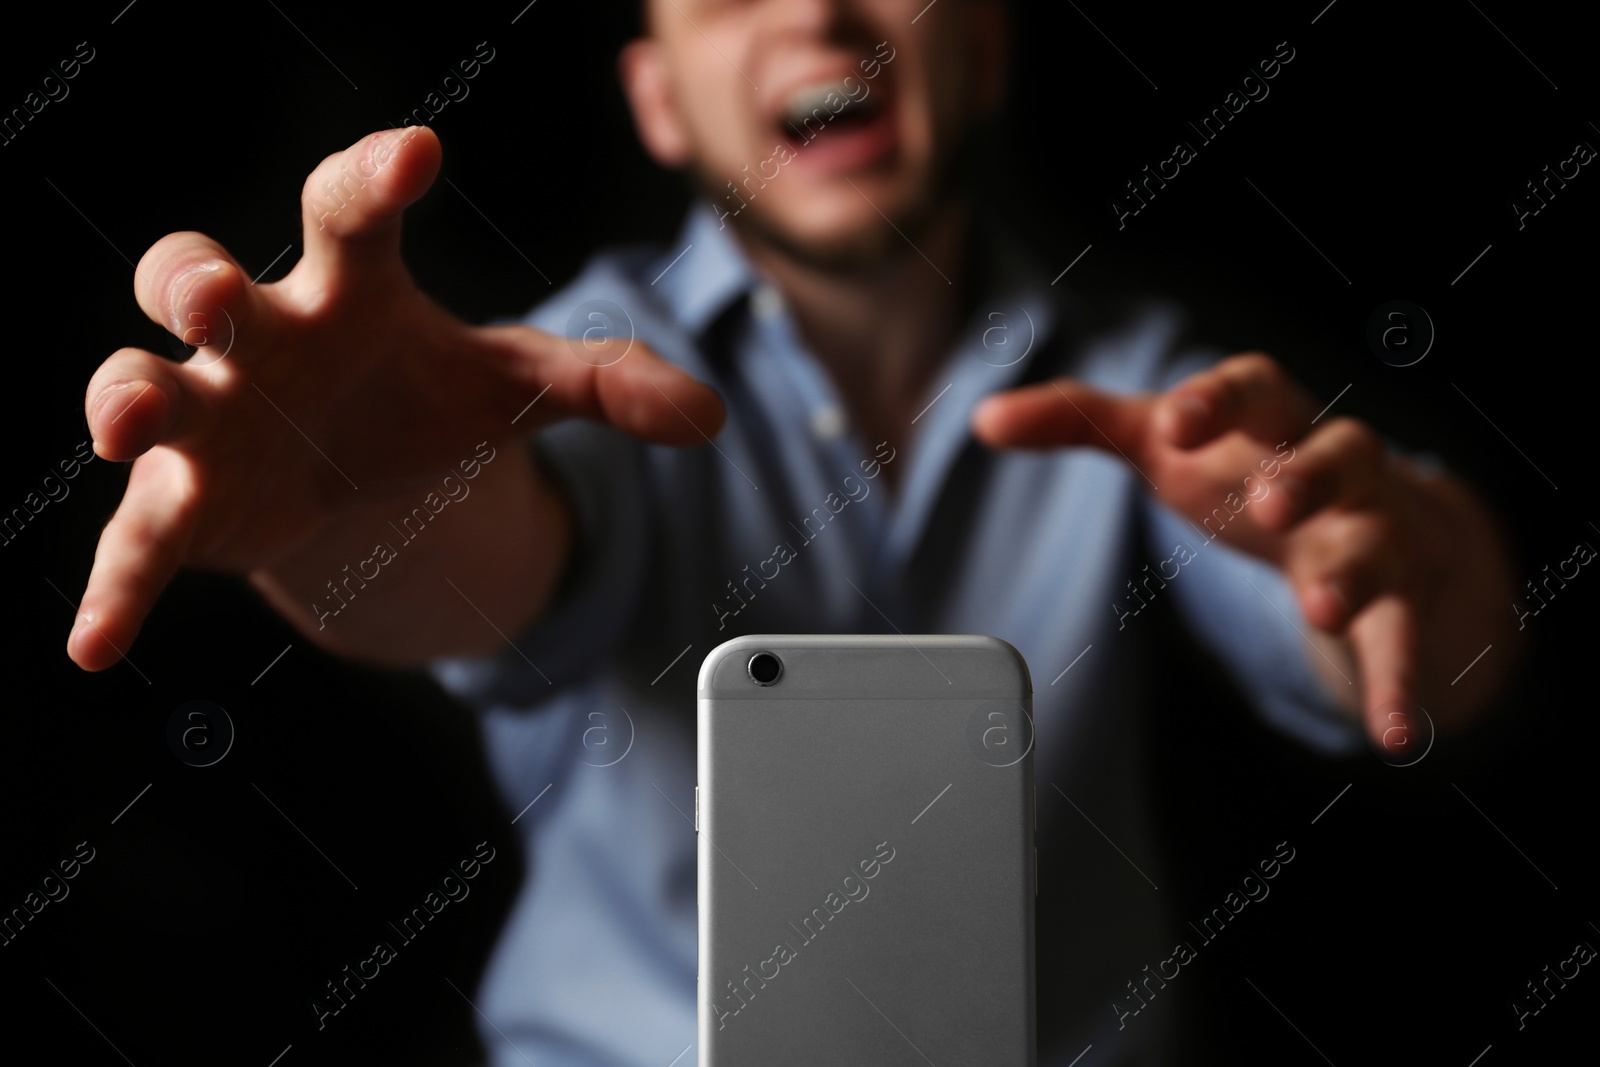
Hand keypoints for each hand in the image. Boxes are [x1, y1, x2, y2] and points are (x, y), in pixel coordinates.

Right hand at [74, 125, 723, 669]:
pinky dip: (117, 586)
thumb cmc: (427, 399)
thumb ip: (610, 385)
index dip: (376, 179)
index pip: (350, 212)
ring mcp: (215, 421)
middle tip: (215, 292)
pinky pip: (138, 540)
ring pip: (147, 392)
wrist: (364, 472)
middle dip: (197, 281)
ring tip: (133, 419)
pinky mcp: (192, 506)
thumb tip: (709, 416)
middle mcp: (263, 338)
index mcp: (349, 288)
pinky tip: (95, 643)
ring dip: (130, 400)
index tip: (417, 153)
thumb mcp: (522, 389)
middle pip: (203, 282)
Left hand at [972, 353, 1520, 752]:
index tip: (1172, 422)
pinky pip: (1402, 641)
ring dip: (1353, 574)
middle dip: (1307, 477)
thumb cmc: (1246, 466)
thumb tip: (984, 419)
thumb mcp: (1166, 443)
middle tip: (1271, 501)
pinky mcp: (1400, 601)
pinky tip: (1394, 736)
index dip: (1216, 401)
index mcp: (1273, 417)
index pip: (1255, 387)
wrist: (1367, 512)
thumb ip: (1079, 421)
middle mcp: (1337, 467)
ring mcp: (1375, 532)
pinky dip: (1397, 686)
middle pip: (1338, 453)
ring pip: (1377, 545)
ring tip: (1323, 608)